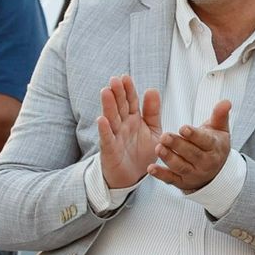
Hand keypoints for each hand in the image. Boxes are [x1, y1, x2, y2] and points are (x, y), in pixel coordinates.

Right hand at [97, 75, 162, 189]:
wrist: (132, 176)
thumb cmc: (141, 152)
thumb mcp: (153, 130)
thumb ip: (153, 112)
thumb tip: (152, 89)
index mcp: (133, 118)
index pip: (130, 101)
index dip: (128, 90)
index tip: (126, 77)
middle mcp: (122, 125)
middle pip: (119, 106)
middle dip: (117, 93)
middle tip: (115, 80)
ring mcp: (115, 136)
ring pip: (111, 118)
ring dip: (108, 106)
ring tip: (105, 92)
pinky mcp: (110, 150)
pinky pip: (107, 138)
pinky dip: (104, 130)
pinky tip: (102, 120)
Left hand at [149, 100, 231, 193]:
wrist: (215, 172)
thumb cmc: (214, 146)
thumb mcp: (220, 130)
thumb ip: (220, 115)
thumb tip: (226, 102)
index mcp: (214, 148)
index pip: (205, 141)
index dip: (194, 135)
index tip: (183, 128)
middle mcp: (205, 162)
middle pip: (191, 154)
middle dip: (178, 145)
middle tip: (165, 136)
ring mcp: (193, 173)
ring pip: (181, 166)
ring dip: (169, 158)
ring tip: (158, 148)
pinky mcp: (182, 182)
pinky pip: (171, 179)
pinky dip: (161, 175)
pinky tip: (151, 169)